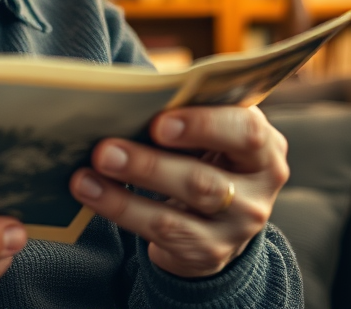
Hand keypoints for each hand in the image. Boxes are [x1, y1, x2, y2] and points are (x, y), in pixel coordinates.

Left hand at [69, 105, 288, 278]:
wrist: (219, 211)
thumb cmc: (205, 150)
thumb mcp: (211, 128)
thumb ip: (187, 112)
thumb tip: (129, 97)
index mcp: (264, 147)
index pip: (246, 133)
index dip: (203, 126)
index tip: (158, 122)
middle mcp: (258, 190)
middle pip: (204, 181)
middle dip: (149, 165)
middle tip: (104, 150)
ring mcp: (235, 228)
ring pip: (177, 215)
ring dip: (124, 196)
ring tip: (85, 175)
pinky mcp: (208, 253)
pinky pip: (160, 234)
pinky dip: (120, 210)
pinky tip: (90, 193)